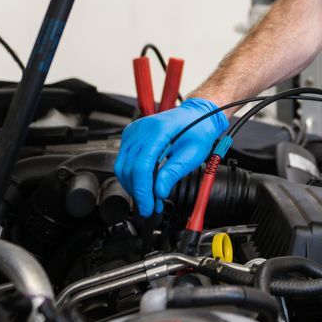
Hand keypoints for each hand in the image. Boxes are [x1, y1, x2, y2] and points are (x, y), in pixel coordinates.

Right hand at [114, 97, 229, 217]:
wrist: (197, 114)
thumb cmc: (198, 130)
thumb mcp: (193, 153)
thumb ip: (174, 172)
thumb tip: (159, 192)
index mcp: (158, 131)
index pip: (142, 167)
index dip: (143, 191)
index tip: (148, 207)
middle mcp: (141, 129)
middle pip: (129, 169)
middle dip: (138, 192)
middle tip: (150, 207)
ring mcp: (134, 131)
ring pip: (122, 167)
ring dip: (133, 186)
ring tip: (149, 199)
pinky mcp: (132, 136)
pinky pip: (124, 160)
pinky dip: (132, 176)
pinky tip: (144, 185)